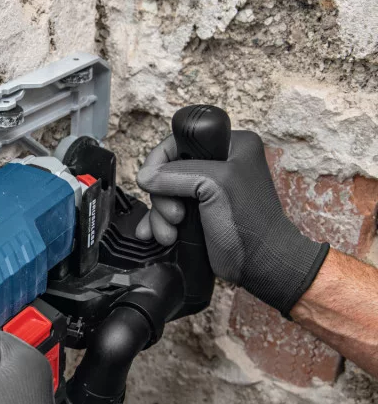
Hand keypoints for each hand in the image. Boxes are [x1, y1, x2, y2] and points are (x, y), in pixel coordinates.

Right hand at [135, 129, 328, 316]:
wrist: (259, 264)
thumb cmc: (249, 222)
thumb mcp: (215, 185)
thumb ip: (177, 174)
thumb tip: (144, 177)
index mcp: (231, 145)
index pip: (181, 140)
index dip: (161, 159)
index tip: (151, 180)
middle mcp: (218, 164)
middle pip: (168, 169)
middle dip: (163, 195)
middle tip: (176, 215)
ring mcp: (207, 190)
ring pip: (164, 192)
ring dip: (160, 214)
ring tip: (169, 233)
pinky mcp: (198, 213)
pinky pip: (166, 211)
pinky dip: (158, 223)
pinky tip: (155, 235)